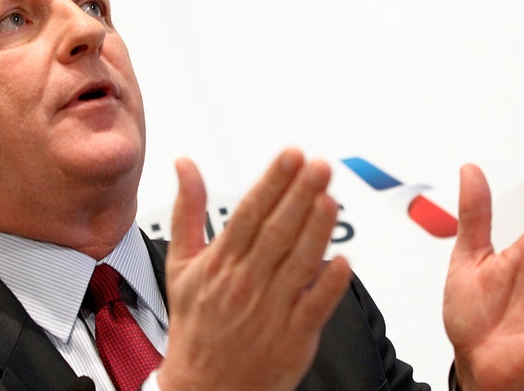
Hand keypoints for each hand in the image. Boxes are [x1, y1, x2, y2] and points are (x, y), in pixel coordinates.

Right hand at [157, 149, 351, 390]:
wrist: (203, 387)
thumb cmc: (195, 323)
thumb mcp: (181, 264)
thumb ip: (188, 211)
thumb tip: (186, 166)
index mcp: (221, 263)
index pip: (249, 213)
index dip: (272, 182)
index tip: (290, 156)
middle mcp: (246, 282)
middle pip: (276, 231)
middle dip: (300, 195)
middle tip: (319, 166)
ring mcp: (271, 309)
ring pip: (298, 263)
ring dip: (316, 230)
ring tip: (331, 199)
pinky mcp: (293, 336)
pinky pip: (315, 306)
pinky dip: (329, 284)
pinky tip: (342, 260)